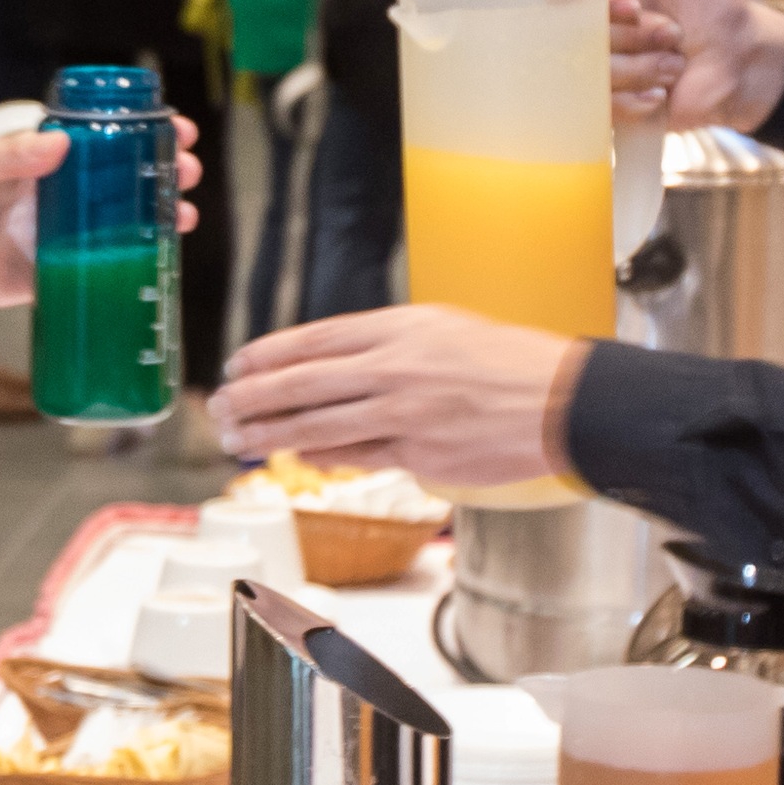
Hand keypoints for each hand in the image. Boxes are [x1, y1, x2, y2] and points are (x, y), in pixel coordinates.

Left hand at [0, 115, 205, 328]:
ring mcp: (54, 236)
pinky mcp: (48, 276)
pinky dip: (130, 263)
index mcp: (35, 160)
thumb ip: (9, 155)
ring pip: (119, 224)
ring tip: (185, 210)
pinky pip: (96, 270)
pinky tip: (160, 257)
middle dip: (159, 171)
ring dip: (157, 215)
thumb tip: (61, 143)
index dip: (138, 131)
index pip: (98, 138)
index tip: (172, 126)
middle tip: (186, 169)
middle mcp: (53, 195)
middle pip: (120, 179)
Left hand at [209, 305, 586, 486]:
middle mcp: (393, 367)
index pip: (313, 339)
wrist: (563, 401)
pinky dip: (321, 455)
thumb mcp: (442, 328)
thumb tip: (335, 364)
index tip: (236, 366)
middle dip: (252, 399)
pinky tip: (299, 456)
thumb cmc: (509, 364)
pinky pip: (356, 454)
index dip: (267, 355)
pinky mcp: (418, 452)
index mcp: (398, 329)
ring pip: (318, 424)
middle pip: (302, 384)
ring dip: (271, 435)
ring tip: (240, 441)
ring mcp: (403, 412)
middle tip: (220, 410)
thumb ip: (387, 345)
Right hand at [551, 0, 783, 127]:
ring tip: (675, 61)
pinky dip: (641, 96)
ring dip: (645, 65)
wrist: (745, 56)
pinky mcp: (614, 106)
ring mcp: (602, 68)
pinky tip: (664, 89)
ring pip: (593, 72)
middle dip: (633, 34)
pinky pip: (605, 105)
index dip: (600, 3)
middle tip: (672, 31)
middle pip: (576, 35)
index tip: (634, 5)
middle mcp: (594, 28)